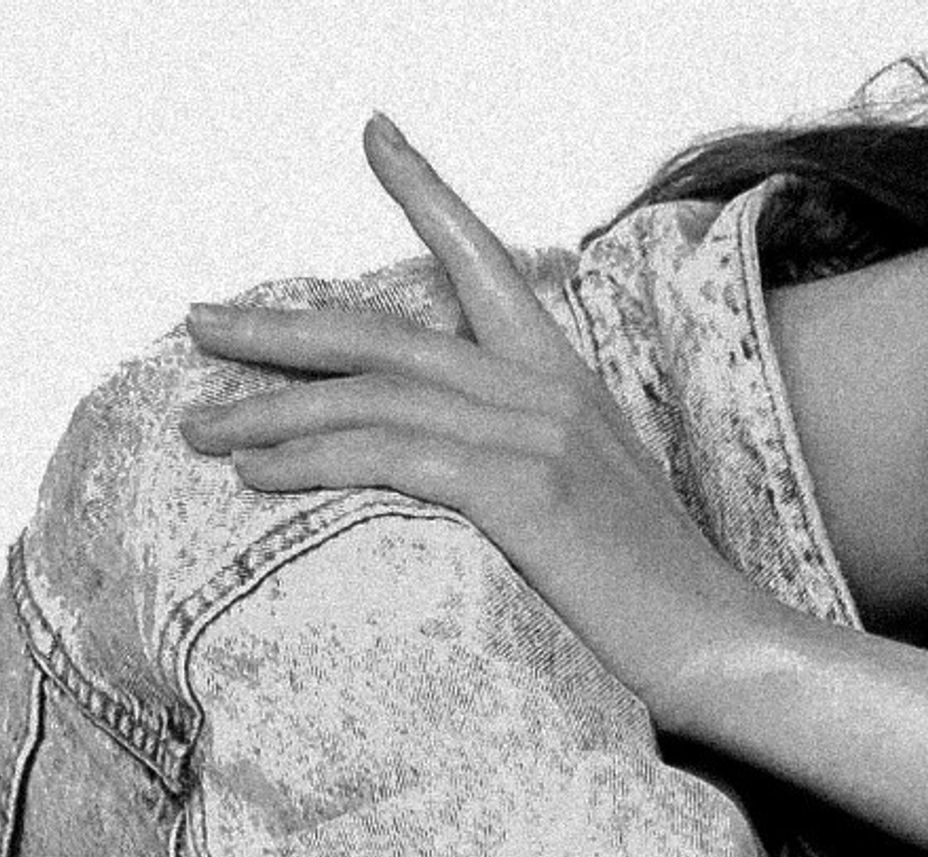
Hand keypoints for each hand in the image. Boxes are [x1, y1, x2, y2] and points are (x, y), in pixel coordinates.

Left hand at [178, 114, 760, 716]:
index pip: (487, 266)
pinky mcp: (521, 489)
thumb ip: (538, 466)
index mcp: (568, 385)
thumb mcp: (602, 509)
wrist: (726, 648)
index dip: (428, 194)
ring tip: (200, 427)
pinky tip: (259, 475)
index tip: (377, 136)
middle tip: (200, 326)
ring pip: (370, 398)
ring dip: (270, 410)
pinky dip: (312, 462)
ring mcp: (536, 435)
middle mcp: (548, 391)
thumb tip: (471, 473)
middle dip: (281, 332)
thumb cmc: (662, 605)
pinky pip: (387, 457)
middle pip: (386, 336)